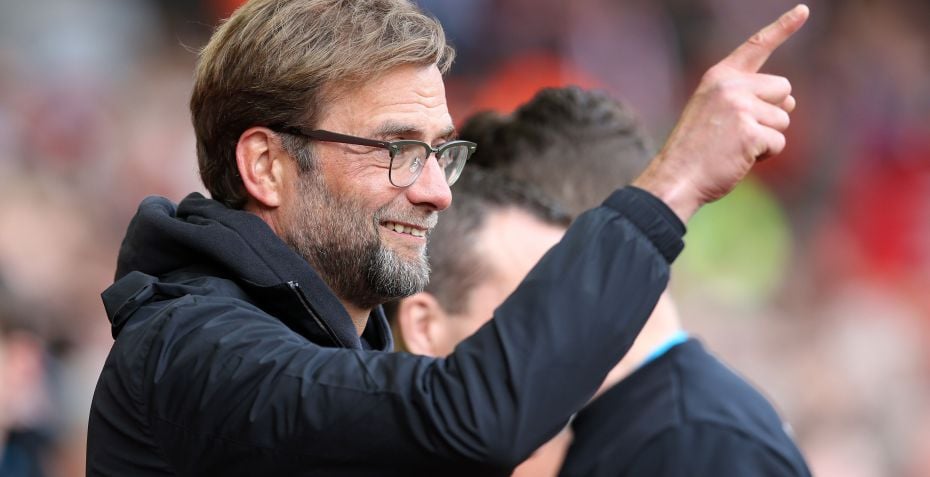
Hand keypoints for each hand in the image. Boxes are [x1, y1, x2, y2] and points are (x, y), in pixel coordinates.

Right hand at [633, 4, 809, 221]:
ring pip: (783, 119)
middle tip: (741, 131)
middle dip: (772, 112)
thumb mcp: (712, 110)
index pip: (756, 46)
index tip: (803, 10)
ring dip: (768, 137)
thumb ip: (746, 97)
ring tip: (735, 146)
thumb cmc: (695, 149)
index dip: (782, 27)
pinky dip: (765, 155)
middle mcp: (730, 86)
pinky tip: (740, 158)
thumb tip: (791, 102)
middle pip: (783, 89)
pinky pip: (778, 142)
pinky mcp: (750, 132)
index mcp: (719, 77)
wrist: (676, 176)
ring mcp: (740, 108)